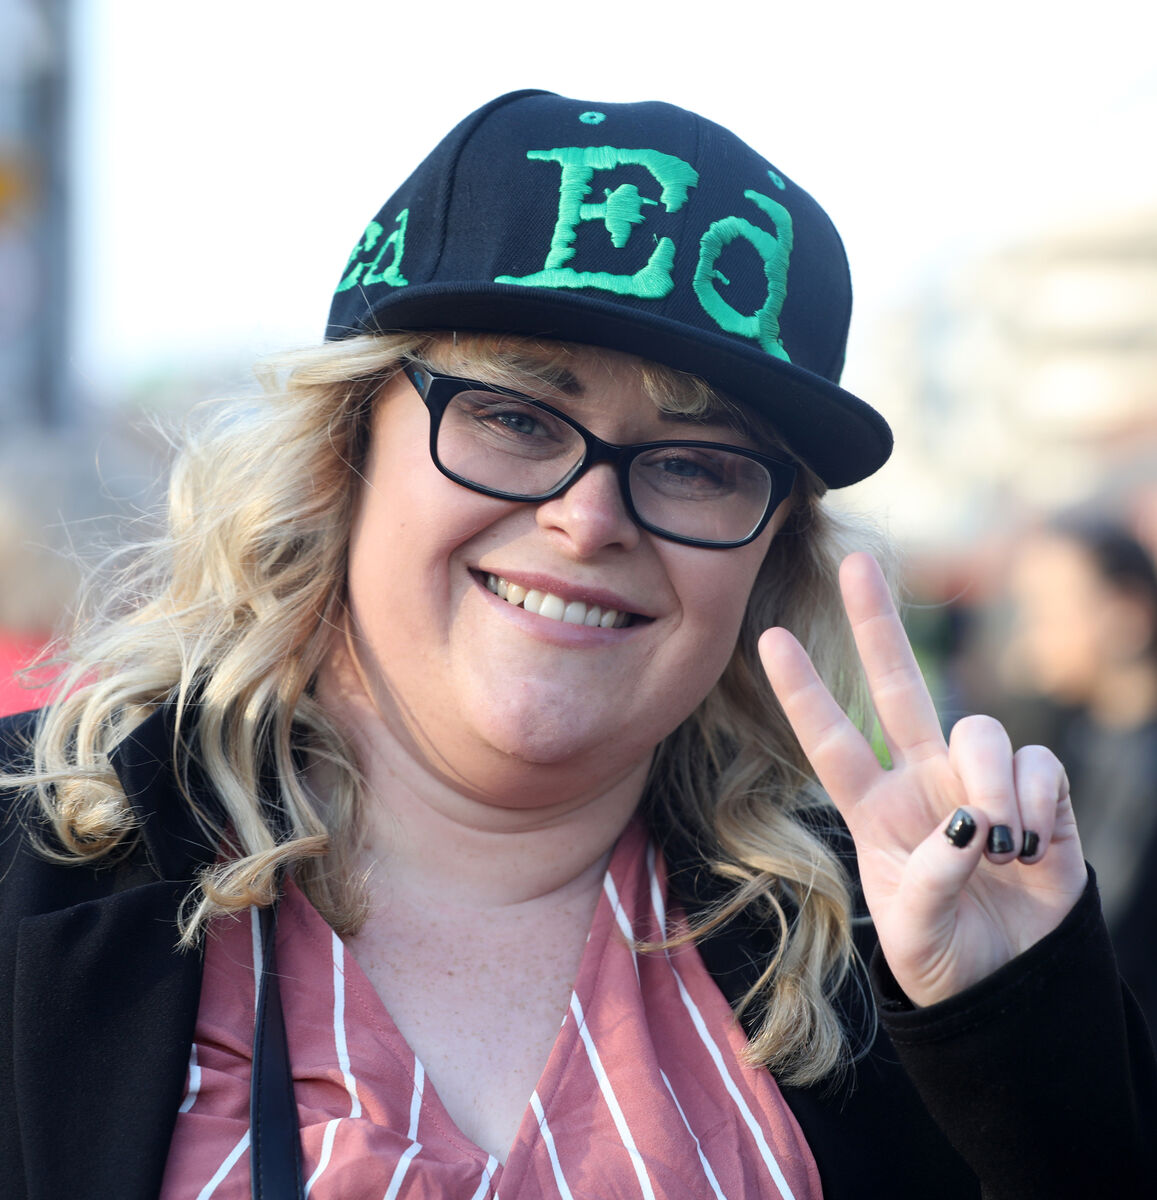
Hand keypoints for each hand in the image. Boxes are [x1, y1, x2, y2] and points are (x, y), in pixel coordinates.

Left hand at [758, 551, 1086, 1006]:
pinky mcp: (1039, 794)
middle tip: (855, 564)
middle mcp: (921, 780)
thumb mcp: (915, 937)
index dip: (803, 691)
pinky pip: (1037, 764)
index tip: (768, 638)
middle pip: (896, 686)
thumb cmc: (944, 957)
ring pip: (979, 730)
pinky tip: (1033, 845)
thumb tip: (970, 824)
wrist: (1011, 984)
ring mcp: (978, 782)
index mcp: (873, 809)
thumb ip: (928, 881)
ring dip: (991, 785)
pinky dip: (1036, 802)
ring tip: (1000, 847)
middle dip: (876, 626)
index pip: (831, 741)